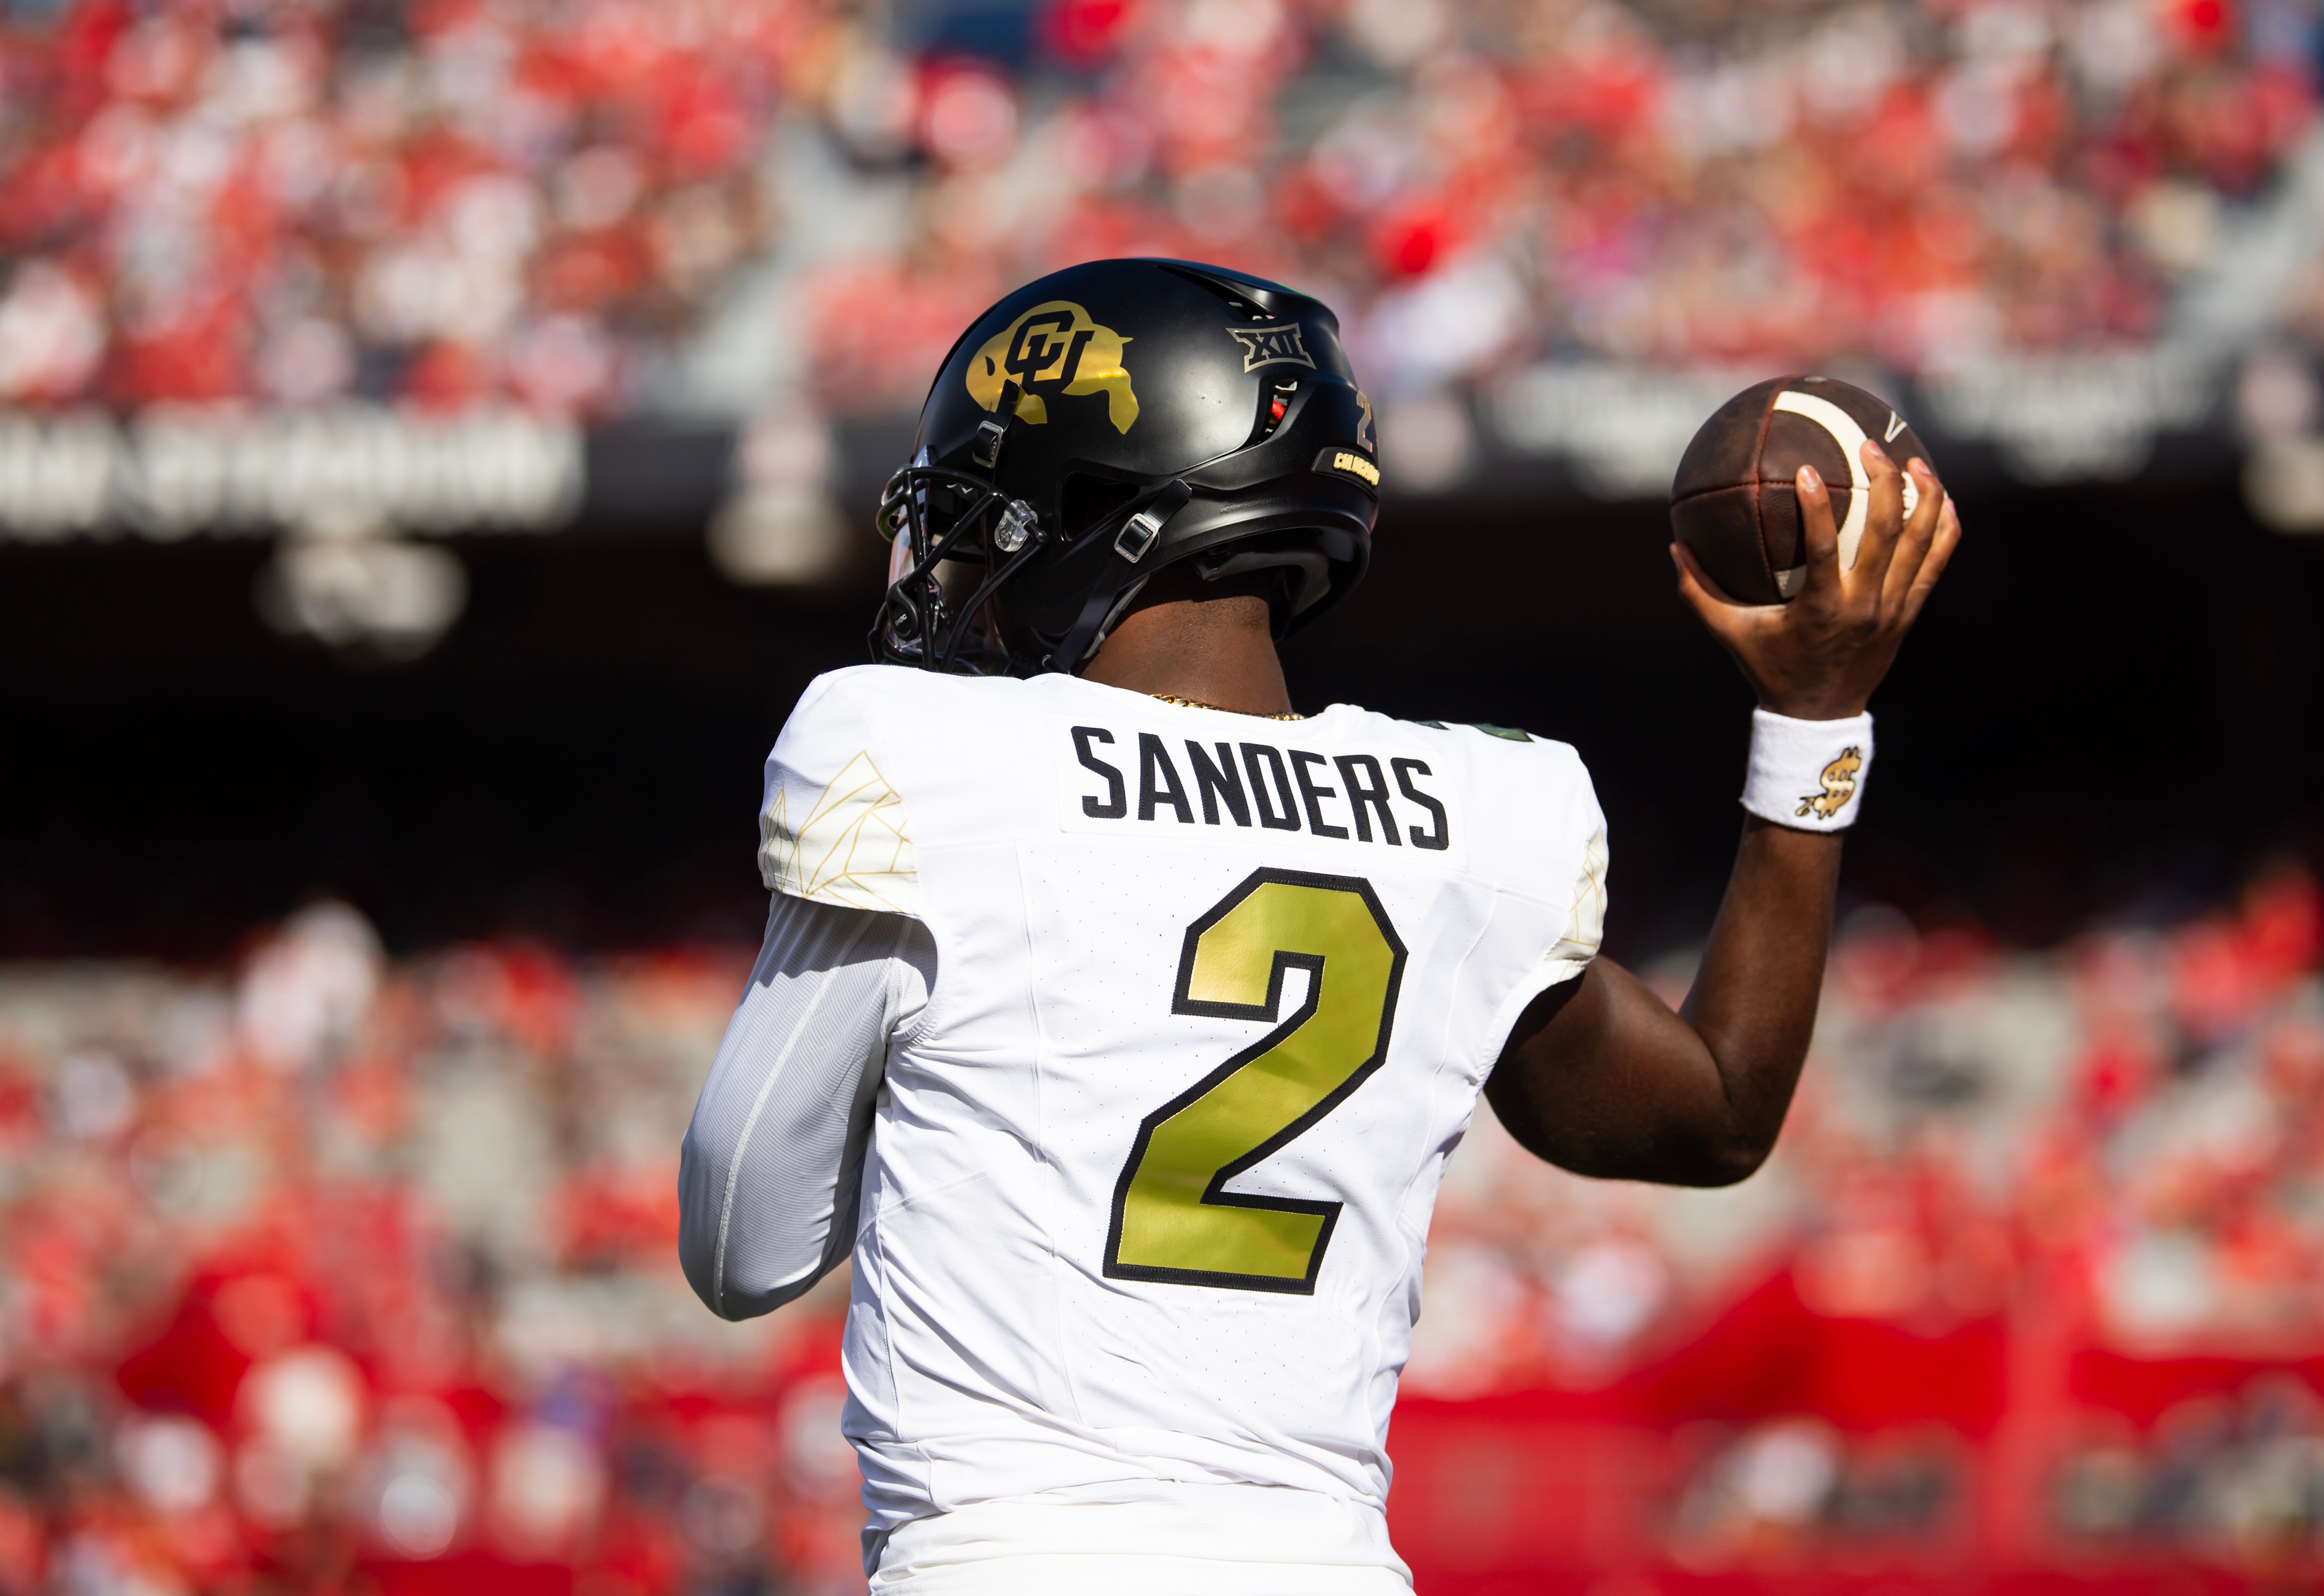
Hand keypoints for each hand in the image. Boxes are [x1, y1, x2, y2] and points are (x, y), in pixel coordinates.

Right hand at [1671, 441, 1960, 719]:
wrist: (1820, 717)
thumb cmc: (1770, 669)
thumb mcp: (1731, 634)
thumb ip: (1699, 592)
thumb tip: (1674, 547)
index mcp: (1821, 609)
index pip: (1823, 547)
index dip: (1816, 505)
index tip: (1806, 467)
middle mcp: (1864, 606)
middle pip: (1886, 533)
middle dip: (1884, 481)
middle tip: (1871, 446)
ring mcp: (1893, 609)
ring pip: (1922, 543)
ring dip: (1924, 497)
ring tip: (1916, 461)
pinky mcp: (1910, 613)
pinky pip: (1937, 563)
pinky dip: (1945, 529)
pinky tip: (1943, 500)